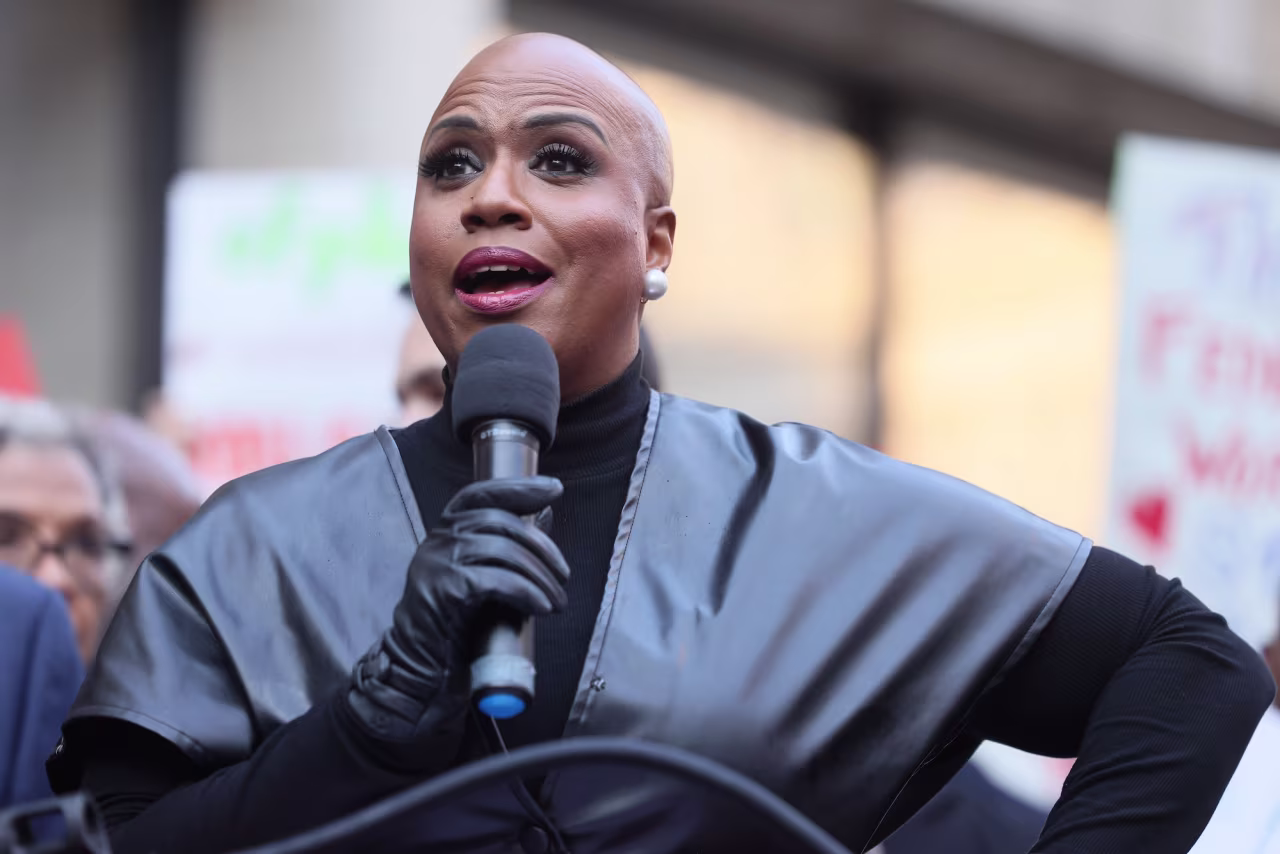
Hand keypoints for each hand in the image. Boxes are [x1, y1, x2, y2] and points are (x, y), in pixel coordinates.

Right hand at [346, 476, 567, 766]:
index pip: (481, 494)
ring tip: (557, 602)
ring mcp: (435, 564)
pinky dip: (526, 592)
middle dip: (542, 547)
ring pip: (502, 550)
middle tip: (564, 577)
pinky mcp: (441, 592)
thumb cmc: (454, 628)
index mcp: (446, 533)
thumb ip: (505, 551)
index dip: (519, 487)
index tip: (554, 488)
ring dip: (540, 576)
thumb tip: (543, 518)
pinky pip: (494, 580)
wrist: (418, 672)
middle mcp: (437, 541)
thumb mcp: (482, 581)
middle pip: (500, 522)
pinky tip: (541, 608)